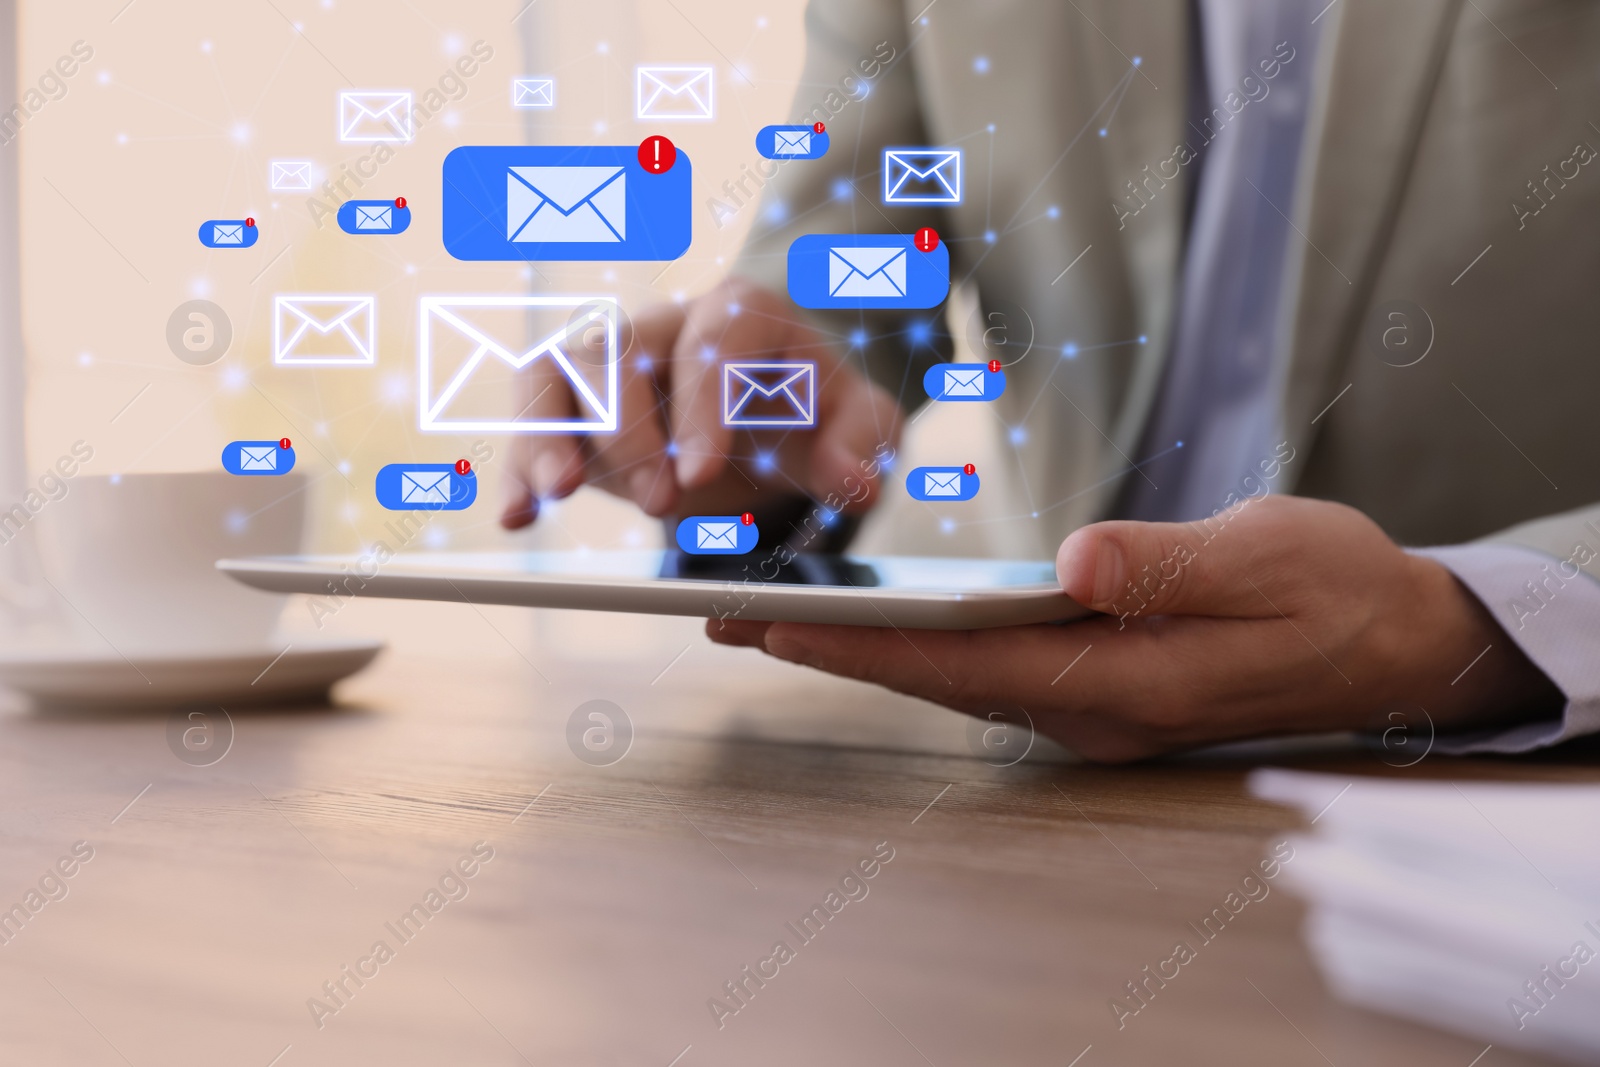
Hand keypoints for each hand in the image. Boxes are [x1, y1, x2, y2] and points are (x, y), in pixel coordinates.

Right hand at [501, 278, 901, 527]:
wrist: (775, 416)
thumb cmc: (815, 411)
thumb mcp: (859, 425)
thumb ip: (861, 445)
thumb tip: (855, 487)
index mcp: (742, 313)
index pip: (716, 336)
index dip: (703, 401)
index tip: (701, 474)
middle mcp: (668, 325)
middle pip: (622, 345)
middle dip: (631, 426)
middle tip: (660, 502)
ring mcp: (614, 362)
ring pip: (559, 368)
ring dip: (551, 429)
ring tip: (559, 493)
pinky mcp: (578, 407)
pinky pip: (533, 421)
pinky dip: (520, 466)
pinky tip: (518, 517)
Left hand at [707, 495, 1563, 760]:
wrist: (1391, 643)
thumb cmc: (1337, 591)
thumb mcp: (1269, 558)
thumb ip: (1168, 565)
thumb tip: (1073, 565)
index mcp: (1128, 682)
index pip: (967, 665)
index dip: (865, 645)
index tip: (774, 623)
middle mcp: (1096, 709)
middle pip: (938, 681)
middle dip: (831, 650)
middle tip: (728, 618)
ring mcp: (1096, 706)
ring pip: (955, 680)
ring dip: (864, 651)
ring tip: (775, 617)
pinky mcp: (1099, 687)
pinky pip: (987, 671)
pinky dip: (920, 648)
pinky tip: (878, 624)